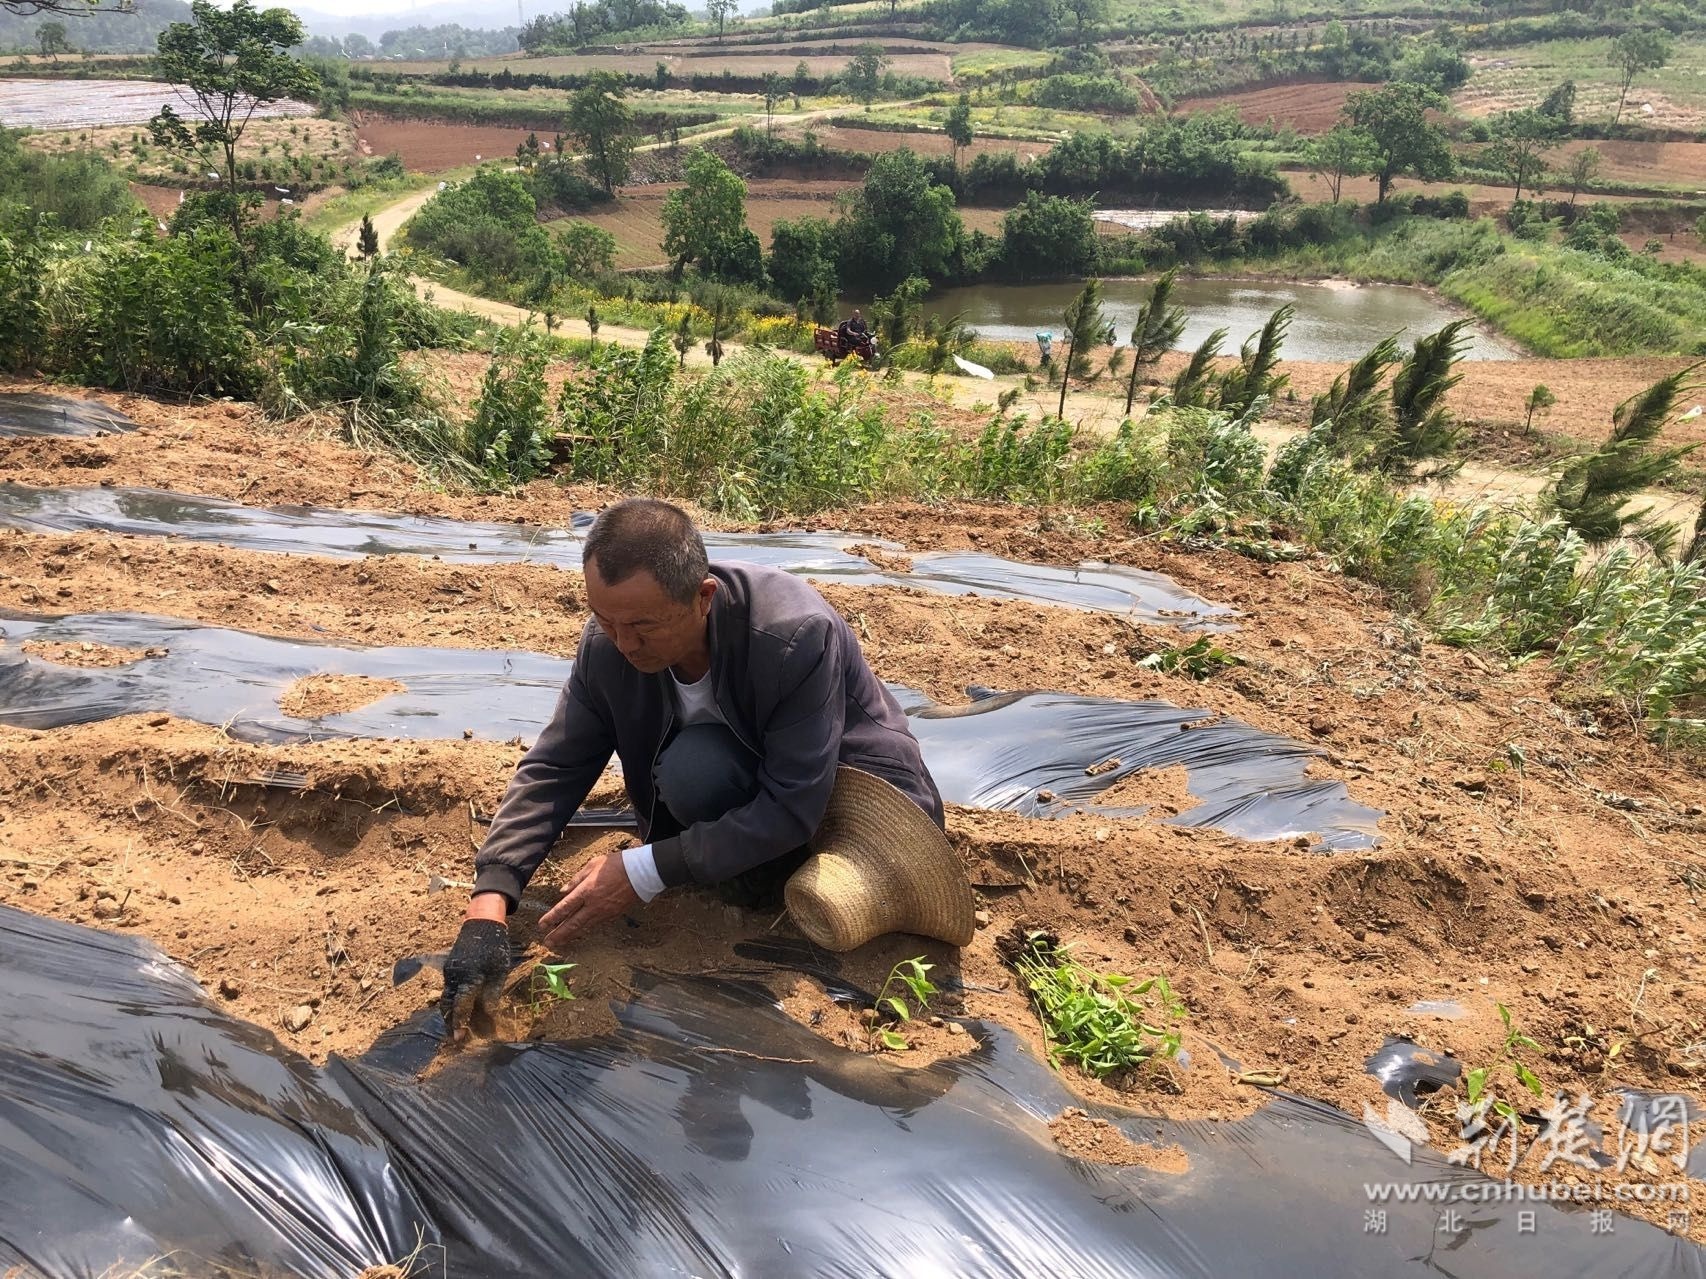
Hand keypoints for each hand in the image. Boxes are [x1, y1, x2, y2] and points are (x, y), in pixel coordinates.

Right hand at [438, 916, 511, 1042]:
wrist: (481, 924)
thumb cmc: (495, 948)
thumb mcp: (499, 971)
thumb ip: (492, 993)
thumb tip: (488, 1014)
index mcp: (469, 977)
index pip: (460, 1006)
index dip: (459, 1023)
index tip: (460, 1038)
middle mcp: (454, 977)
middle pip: (447, 1006)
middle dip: (449, 1023)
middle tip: (454, 1039)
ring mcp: (449, 973)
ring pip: (445, 998)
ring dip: (448, 1014)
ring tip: (455, 1029)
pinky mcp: (448, 969)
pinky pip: (447, 990)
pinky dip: (450, 1002)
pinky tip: (458, 1010)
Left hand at [538, 852, 640, 951]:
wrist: (641, 872)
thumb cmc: (616, 864)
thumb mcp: (593, 865)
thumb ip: (576, 879)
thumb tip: (563, 891)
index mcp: (586, 890)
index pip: (565, 907)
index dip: (552, 917)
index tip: (542, 925)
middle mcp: (593, 904)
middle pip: (572, 923)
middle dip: (559, 934)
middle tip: (548, 943)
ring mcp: (604, 912)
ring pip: (584, 927)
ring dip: (570, 935)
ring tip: (559, 942)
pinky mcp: (613, 915)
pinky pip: (595, 924)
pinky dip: (585, 929)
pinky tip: (579, 932)